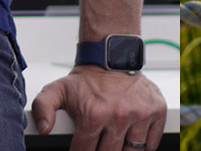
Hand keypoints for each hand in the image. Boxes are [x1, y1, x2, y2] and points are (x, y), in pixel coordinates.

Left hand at [29, 67, 166, 150]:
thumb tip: (44, 129)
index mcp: (95, 114)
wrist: (113, 58)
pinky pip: (152, 143)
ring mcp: (141, 114)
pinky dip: (144, 146)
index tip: (82, 149)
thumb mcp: (57, 90)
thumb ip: (43, 108)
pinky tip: (133, 140)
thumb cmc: (87, 79)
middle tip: (100, 144)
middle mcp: (119, 115)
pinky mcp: (156, 111)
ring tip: (115, 142)